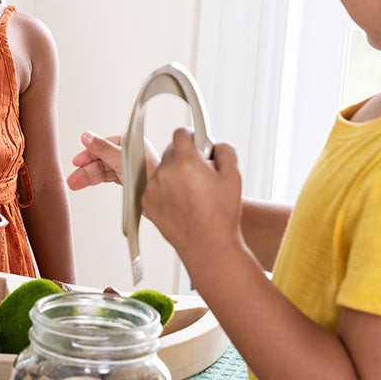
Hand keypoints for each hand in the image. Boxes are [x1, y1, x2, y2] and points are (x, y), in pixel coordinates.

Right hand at [66, 131, 160, 190]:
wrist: (162, 199)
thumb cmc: (147, 176)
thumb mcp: (120, 158)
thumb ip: (102, 148)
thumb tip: (85, 136)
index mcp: (130, 143)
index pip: (104, 145)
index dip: (89, 154)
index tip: (76, 161)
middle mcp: (129, 153)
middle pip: (102, 159)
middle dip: (86, 169)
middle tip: (72, 179)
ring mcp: (128, 166)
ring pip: (104, 169)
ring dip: (88, 177)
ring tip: (74, 185)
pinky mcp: (128, 179)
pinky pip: (109, 177)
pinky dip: (98, 180)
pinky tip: (87, 184)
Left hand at [142, 129, 242, 266]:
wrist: (208, 246)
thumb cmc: (222, 213)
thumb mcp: (234, 175)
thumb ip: (224, 150)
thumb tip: (214, 144)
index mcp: (185, 162)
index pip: (180, 133)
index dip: (192, 137)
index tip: (197, 144)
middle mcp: (164, 172)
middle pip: (170, 150)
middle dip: (184, 156)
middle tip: (199, 172)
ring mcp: (152, 188)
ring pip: (162, 169)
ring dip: (174, 173)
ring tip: (191, 192)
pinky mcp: (146, 202)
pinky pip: (154, 186)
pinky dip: (165, 189)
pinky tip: (181, 203)